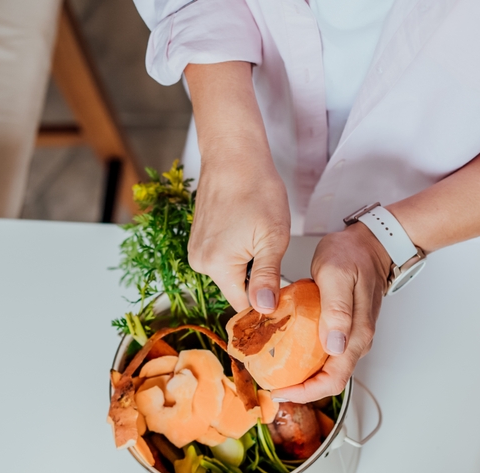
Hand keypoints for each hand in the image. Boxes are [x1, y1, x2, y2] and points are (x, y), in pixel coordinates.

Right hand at [184, 61, 289, 313]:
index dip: (265, 301)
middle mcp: (200, 261)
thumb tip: (265, 309)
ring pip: (230, 272)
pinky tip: (248, 231)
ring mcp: (197, 249)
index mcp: (217, 265)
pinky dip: (237, 252)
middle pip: (235, 288)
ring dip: (249, 265)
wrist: (234, 155)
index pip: (242, 304)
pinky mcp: (198, 238)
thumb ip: (268, 277)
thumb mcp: (272, 238)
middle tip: (275, 255)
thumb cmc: (255, 189)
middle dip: (257, 281)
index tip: (283, 290)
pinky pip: (221, 257)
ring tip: (260, 238)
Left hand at [271, 222, 389, 402]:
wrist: (370, 244)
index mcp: (357, 335)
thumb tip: (335, 345)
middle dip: (301, 388)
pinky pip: (326, 355)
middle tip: (271, 383)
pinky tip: (288, 350)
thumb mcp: (336, 275)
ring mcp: (352, 337)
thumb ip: (336, 310)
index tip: (280, 390)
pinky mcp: (346, 330)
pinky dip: (306, 359)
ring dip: (303, 376)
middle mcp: (357, 342)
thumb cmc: (352, 255)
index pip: (333, 380)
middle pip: (330, 381)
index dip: (306, 392)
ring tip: (275, 369)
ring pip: (328, 370)